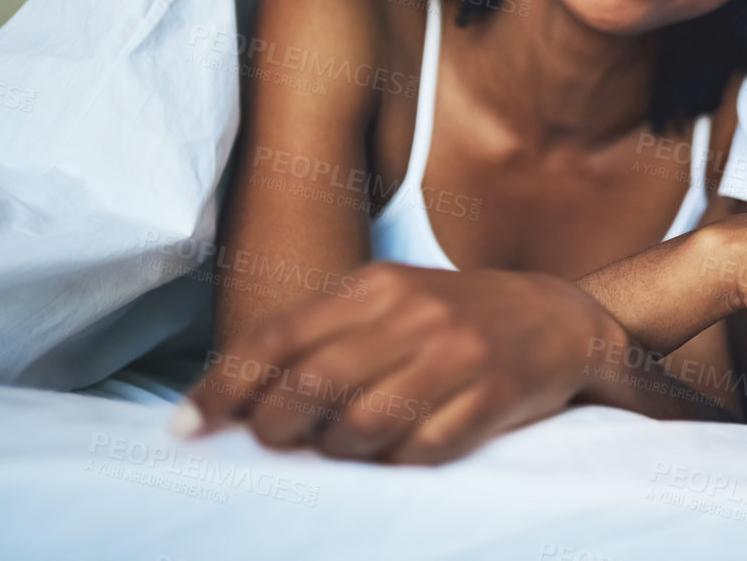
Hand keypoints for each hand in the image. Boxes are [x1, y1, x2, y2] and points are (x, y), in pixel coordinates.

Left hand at [180, 263, 618, 463]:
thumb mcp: (390, 300)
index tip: (187, 428)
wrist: (559, 317)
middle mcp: (415, 314)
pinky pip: (420, 450)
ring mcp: (457, 354)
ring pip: (360, 428)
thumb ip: (321, 334)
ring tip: (343, 448)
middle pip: (311, 386)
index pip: (279, 337)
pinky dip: (398, 461)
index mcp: (378, 284)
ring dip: (337, 452)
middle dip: (276, 428)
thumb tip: (239, 398)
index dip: (224, 388)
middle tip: (275, 442)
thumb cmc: (453, 317)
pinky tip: (401, 448)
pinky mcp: (492, 396)